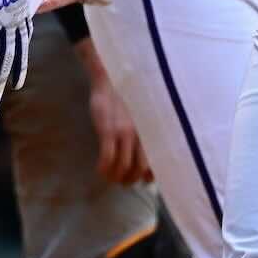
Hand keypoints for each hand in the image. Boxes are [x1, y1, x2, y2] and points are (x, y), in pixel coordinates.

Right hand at [78, 41, 150, 183]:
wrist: (111, 75)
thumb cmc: (129, 95)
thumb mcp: (144, 114)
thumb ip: (148, 132)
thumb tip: (149, 154)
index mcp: (153, 131)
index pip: (157, 161)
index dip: (150, 176)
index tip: (144, 180)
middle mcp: (142, 134)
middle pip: (140, 168)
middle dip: (130, 180)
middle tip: (123, 182)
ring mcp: (124, 132)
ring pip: (123, 166)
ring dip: (115, 177)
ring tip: (111, 178)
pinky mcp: (107, 129)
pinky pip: (107, 157)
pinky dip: (104, 168)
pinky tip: (100, 170)